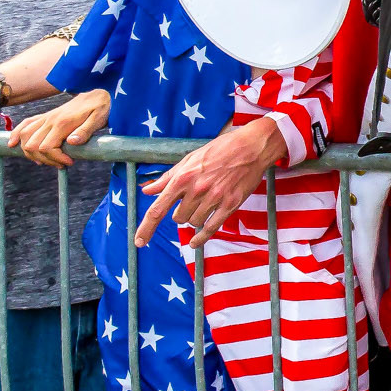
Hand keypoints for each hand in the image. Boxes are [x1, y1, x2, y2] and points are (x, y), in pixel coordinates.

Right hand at [11, 89, 110, 165]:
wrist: (98, 93)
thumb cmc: (101, 108)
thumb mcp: (99, 119)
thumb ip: (85, 131)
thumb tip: (71, 142)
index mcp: (62, 122)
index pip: (47, 147)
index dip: (56, 159)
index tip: (70, 162)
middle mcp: (50, 120)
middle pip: (33, 145)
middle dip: (46, 159)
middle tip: (62, 163)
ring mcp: (46, 118)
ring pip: (26, 137)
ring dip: (31, 152)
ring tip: (47, 160)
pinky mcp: (45, 116)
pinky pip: (26, 124)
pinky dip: (17, 134)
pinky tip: (13, 144)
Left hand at [134, 115, 285, 246]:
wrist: (250, 147)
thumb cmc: (219, 150)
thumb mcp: (189, 159)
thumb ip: (166, 178)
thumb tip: (146, 190)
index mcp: (183, 177)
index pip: (158, 208)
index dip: (146, 227)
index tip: (139, 241)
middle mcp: (196, 190)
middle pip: (178, 218)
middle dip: (181, 213)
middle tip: (191, 201)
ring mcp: (214, 198)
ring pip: (194, 222)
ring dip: (194, 218)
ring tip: (204, 204)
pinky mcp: (229, 205)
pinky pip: (211, 228)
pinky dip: (201, 238)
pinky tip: (195, 242)